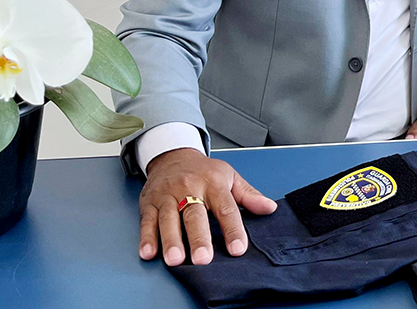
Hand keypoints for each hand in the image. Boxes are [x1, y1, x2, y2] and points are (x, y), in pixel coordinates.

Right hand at [139, 148, 276, 265]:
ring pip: (168, 219)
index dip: (233, 229)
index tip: (238, 248)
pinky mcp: (150, 203)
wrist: (173, 155)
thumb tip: (269, 208)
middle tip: (203, 258)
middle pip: (195, 215)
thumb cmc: (204, 171)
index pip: (226, 208)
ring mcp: (168, 196)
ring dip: (171, 240)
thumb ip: (248, 195)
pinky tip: (149, 253)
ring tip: (175, 260)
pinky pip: (147, 221)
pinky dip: (146, 238)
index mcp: (213, 183)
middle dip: (198, 238)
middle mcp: (189, 188)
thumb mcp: (230, 177)